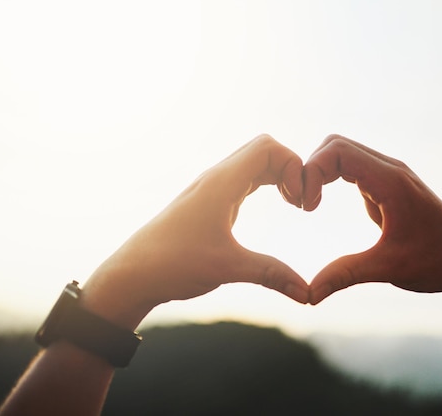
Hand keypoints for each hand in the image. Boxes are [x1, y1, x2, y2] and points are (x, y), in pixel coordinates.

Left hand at [82, 135, 308, 328]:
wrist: (133, 274)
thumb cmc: (174, 264)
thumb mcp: (228, 268)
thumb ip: (272, 275)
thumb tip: (308, 294)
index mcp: (221, 183)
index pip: (267, 147)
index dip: (293, 164)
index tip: (299, 200)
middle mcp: (216, 179)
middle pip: (263, 150)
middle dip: (290, 168)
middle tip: (300, 202)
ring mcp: (212, 190)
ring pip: (253, 164)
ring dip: (278, 176)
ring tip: (293, 204)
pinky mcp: (209, 203)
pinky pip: (244, 179)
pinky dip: (265, 185)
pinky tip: (274, 206)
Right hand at [302, 135, 441, 305]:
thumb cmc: (439, 262)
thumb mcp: (389, 269)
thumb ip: (345, 275)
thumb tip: (308, 295)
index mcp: (390, 181)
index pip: (338, 150)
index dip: (312, 170)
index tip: (307, 206)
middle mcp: (390, 170)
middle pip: (336, 145)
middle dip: (311, 167)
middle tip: (303, 203)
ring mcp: (390, 176)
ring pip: (343, 153)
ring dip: (320, 171)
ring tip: (309, 204)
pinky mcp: (388, 186)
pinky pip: (352, 168)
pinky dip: (331, 177)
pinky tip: (322, 203)